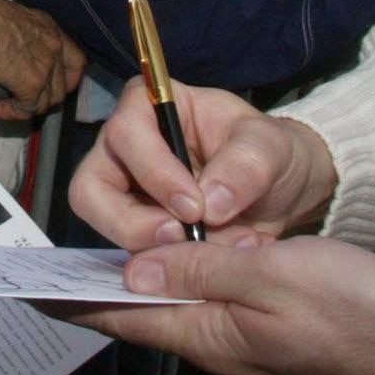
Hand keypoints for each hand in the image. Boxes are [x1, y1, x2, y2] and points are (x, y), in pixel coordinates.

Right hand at [0, 0, 86, 121]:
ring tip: (2, 104)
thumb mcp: (6, 14)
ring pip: (46, 102)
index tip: (48, 86)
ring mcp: (46, 66)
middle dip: (42, 98)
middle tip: (19, 99)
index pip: (74, 60)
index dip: (65, 79)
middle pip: (62, 87)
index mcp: (47, 26)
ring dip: (24, 107)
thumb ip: (15, 33)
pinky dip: (10, 112)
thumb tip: (3, 46)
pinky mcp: (32, 84)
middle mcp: (54, 45)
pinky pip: (27, 109)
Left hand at [66, 237, 374, 374]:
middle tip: (60, 258)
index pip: (120, 316)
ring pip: (178, 308)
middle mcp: (217, 346)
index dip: (73, 298)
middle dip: (101, 286)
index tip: (28, 286)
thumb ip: (203, 271)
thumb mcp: (273, 274)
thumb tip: (135, 274)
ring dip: (145, 279)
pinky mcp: (270, 339)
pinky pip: (213, 309)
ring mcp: (245, 346)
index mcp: (207, 334)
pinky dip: (187, 283)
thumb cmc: (356, 313)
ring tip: (110, 251)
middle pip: (142, 313)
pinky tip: (184, 263)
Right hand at [70, 79, 334, 246]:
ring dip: (146, 248)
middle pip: (91, 187)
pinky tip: (207, 267)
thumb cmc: (270, 152)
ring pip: (102, 225)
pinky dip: (166, 266)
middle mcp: (125, 149)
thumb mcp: (270, 148)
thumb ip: (245, 166)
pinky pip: (131, 253)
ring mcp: (124, 192)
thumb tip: (211, 204)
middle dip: (129, 221)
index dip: (154, 172)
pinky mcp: (136, 230)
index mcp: (149, 107)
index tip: (194, 207)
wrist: (283, 192)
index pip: (126, 133)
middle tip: (178, 239)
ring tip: (199, 257)